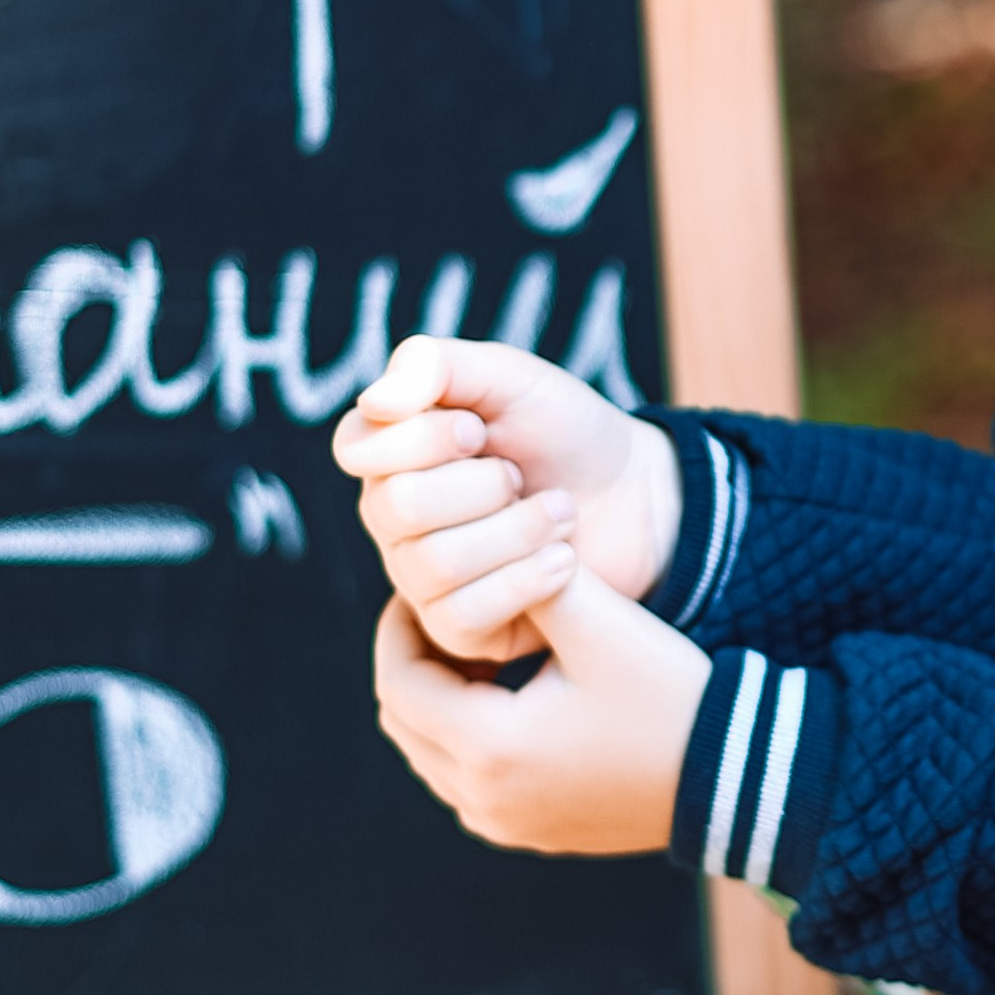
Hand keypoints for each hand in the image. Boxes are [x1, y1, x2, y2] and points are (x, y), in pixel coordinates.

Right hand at [334, 336, 683, 664]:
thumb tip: (374, 401)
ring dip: (516, 531)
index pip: (358, 449)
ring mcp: (419, 577)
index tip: (479, 429)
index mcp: (389, 452)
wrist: (636, 496)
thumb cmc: (564, 431)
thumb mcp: (509, 377)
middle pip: (398, 508)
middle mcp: (390, 517)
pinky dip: (526, 581)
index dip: (424, 438)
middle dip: (482, 486)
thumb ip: (436, 366)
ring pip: (434, 564)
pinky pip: (463, 615)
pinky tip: (564, 561)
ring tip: (560, 513)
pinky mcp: (459, 628)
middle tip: (522, 476)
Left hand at [373, 567, 710, 854]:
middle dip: (413, 664)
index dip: (397, 629)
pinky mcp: (533, 834)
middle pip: (404, 723)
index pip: (399, 683)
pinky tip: (510, 697)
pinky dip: (467, 739)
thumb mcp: (599, 625)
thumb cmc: (669, 697)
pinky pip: (468, 784)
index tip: (419, 590)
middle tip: (439, 616)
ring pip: (431, 756)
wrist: (736, 776)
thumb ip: (532, 575)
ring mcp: (506, 825)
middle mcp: (484, 799)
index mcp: (489, 748)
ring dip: (439, 702)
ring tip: (478, 653)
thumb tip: (483, 540)